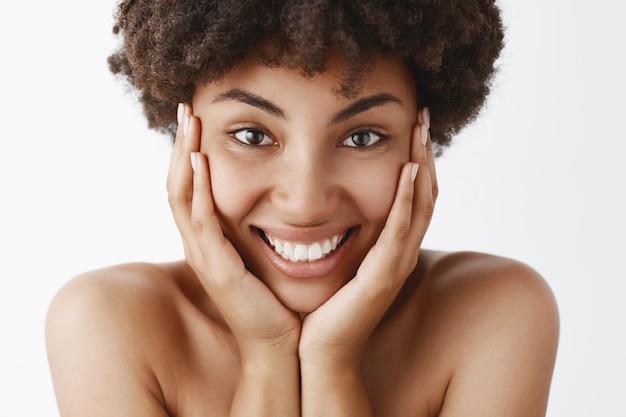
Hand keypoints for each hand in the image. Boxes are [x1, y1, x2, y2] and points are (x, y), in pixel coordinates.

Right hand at [166, 104, 300, 358]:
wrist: (279, 345)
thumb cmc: (274, 301)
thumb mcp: (261, 255)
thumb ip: (257, 230)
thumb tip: (274, 202)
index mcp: (209, 240)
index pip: (190, 188)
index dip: (189, 153)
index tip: (197, 120)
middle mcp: (200, 245)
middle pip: (178, 184)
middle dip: (181, 145)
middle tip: (186, 109)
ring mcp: (204, 256)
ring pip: (182, 197)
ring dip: (184, 157)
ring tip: (188, 123)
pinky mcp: (217, 268)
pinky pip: (201, 221)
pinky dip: (198, 190)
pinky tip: (200, 161)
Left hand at [299, 108, 437, 365]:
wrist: (318, 353)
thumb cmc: (324, 309)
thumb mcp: (338, 261)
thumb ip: (345, 236)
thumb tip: (330, 207)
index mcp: (390, 248)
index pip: (413, 196)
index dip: (417, 160)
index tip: (411, 126)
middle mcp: (400, 254)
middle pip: (425, 194)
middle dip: (425, 153)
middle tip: (423, 116)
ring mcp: (396, 266)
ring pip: (421, 206)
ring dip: (422, 166)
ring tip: (420, 130)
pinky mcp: (383, 278)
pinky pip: (400, 231)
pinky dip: (407, 198)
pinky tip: (408, 169)